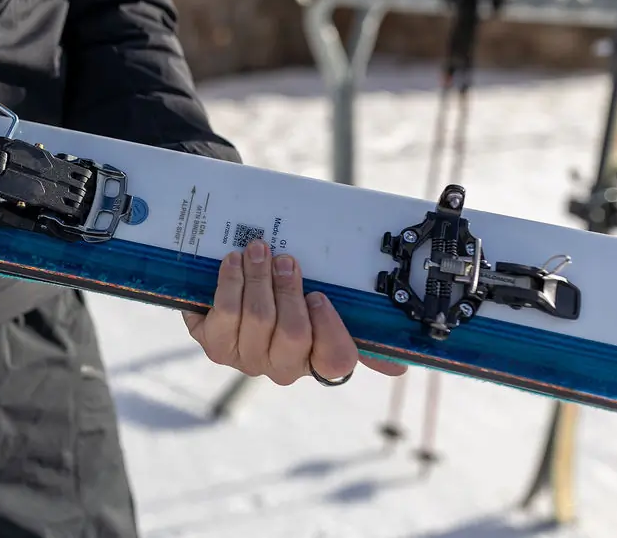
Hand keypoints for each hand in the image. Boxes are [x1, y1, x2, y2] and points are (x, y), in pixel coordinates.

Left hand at [184, 239, 406, 384]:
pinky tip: (233, 262)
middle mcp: (282, 367)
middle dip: (289, 290)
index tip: (320, 295)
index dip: (329, 328)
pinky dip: (230, 282)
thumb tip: (401, 366)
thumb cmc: (288, 298)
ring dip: (258, 278)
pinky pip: (225, 313)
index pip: (336, 361)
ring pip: (258, 318)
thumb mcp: (325, 308)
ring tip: (258, 250)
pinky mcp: (215, 344)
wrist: (233, 291)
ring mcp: (247, 358)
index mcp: (317, 359)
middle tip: (285, 259)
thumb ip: (361, 331)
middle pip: (293, 333)